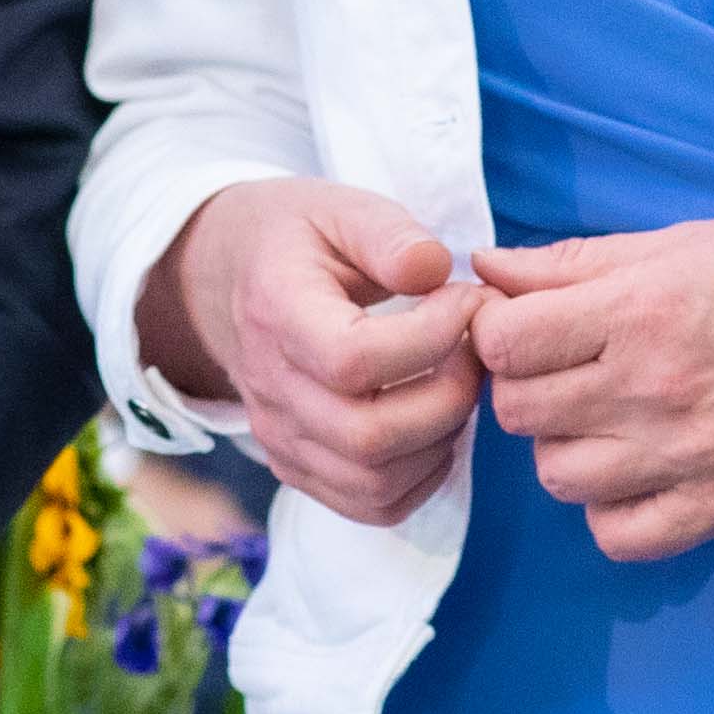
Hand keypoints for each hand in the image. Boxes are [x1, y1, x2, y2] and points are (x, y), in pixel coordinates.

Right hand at [138, 180, 480, 526]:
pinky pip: (374, 505)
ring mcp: (280, 438)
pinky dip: (424, 476)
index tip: (468, 299)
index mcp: (276, 313)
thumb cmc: (301, 240)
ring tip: (458, 380)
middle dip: (450, 397)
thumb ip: (391, 234)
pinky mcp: (299, 468)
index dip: (431, 338)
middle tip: (478, 349)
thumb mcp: (342, 207)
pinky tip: (436, 421)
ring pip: (376, 482)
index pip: (353, 360)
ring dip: (443, 438)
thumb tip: (438, 272)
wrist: (236, 279)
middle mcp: (269, 388)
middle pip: (368, 435)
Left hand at [464, 215, 713, 561]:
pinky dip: (614, 510)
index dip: (497, 331)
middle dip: (527, 387)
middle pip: (521, 414)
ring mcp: (692, 456)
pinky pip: (621, 537)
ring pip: (560, 478)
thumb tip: (489, 267)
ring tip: (606, 415)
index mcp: (643, 308)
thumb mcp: (688, 241)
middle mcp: (658, 386)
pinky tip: (638, 469)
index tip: (523, 325)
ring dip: (567, 447)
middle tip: (564, 368)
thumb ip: (578, 261)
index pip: (504, 343)